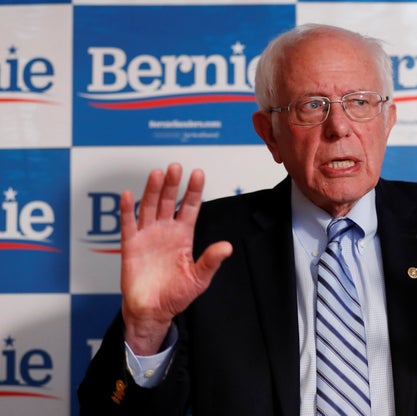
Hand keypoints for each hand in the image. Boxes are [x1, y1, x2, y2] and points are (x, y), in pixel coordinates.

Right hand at [120, 163, 231, 354]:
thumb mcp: (199, 278)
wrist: (152, 311)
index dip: (193, 191)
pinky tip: (129, 195)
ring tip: (157, 174)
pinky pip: (128, 224)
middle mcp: (166, 231)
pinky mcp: (131, 245)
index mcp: (184, 236)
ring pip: (150, 207)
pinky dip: (127, 210)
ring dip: (153, 191)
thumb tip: (227, 247)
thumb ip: (210, 261)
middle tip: (176, 167)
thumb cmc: (177, 295)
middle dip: (173, 184)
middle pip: (169, 202)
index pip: (190, 207)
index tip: (198, 173)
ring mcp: (148, 236)